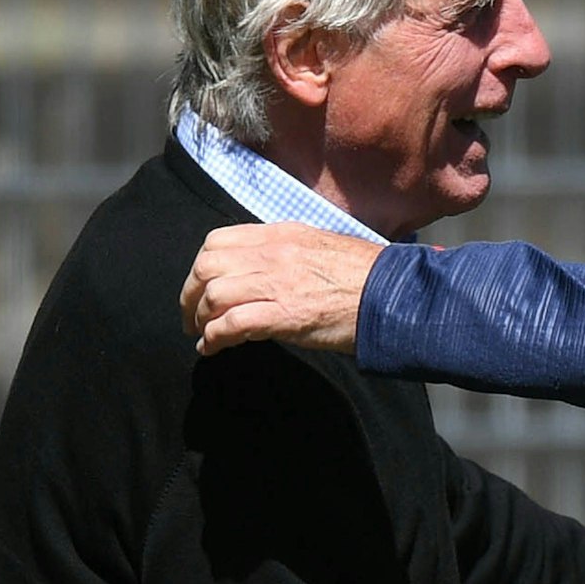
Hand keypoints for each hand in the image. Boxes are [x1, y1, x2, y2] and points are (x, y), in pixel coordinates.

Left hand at [179, 222, 381, 354]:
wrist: (394, 296)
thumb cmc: (368, 276)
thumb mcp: (323, 246)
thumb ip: (289, 252)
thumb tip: (264, 270)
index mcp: (282, 235)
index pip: (219, 240)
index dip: (202, 267)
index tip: (202, 287)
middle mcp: (274, 254)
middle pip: (207, 267)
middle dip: (190, 293)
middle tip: (191, 315)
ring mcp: (278, 284)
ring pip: (213, 295)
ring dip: (200, 319)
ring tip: (203, 334)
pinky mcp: (284, 316)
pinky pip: (231, 325)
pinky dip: (214, 338)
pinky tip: (211, 348)